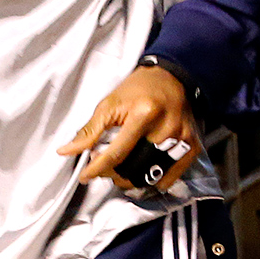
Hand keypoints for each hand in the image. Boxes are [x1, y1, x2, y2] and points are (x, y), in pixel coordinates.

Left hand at [58, 65, 200, 190]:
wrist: (171, 78)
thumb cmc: (137, 89)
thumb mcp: (109, 104)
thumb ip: (89, 130)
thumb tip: (66, 151)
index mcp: (143, 114)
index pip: (117, 151)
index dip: (97, 168)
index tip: (84, 177)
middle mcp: (165, 128)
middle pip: (135, 167)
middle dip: (113, 174)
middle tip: (101, 170)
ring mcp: (182, 139)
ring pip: (152, 175)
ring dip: (131, 180)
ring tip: (118, 173)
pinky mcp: (192, 146)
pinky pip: (172, 176)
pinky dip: (154, 181)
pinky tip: (140, 175)